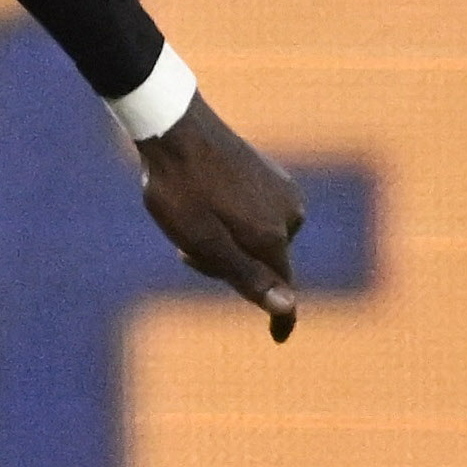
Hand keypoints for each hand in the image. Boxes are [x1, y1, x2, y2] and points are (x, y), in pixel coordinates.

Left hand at [138, 99, 308, 339]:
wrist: (175, 127)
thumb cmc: (182, 189)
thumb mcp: (205, 242)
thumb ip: (247, 275)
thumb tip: (289, 306)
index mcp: (273, 236)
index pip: (283, 287)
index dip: (278, 315)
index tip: (278, 338)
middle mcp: (291, 215)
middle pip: (263, 263)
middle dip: (226, 267)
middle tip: (181, 252)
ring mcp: (284, 193)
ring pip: (257, 239)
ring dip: (226, 242)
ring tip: (189, 220)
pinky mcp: (273, 177)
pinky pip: (256, 216)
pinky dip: (232, 221)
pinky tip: (204, 202)